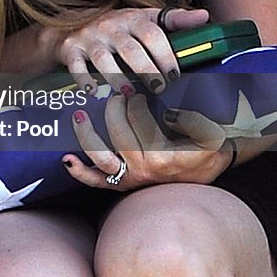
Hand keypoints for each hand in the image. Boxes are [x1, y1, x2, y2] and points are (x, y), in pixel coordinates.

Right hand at [52, 5, 208, 93]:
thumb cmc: (117, 27)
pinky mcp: (70, 49)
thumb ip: (175, 19)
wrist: (72, 25)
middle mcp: (111, 26)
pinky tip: (93, 92)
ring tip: (130, 94)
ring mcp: (90, 37)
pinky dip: (84, 79)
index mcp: (132, 18)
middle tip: (159, 89)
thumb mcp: (144, 17)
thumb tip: (205, 16)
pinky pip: (76, 65)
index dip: (165, 55)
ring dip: (117, 77)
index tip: (176, 75)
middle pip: (130, 49)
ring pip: (103, 58)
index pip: (152, 34)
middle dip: (147, 70)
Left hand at [63, 90, 233, 190]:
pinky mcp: (122, 184)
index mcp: (164, 156)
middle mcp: (145, 169)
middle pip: (118, 133)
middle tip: (119, 93)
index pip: (141, 120)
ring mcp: (131, 178)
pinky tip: (66, 159)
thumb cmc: (208, 148)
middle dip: (115, 108)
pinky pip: (97, 182)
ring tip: (79, 115)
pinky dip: (80, 172)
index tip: (140, 92)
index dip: (138, 101)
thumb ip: (193, 121)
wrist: (207, 171)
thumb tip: (167, 114)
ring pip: (101, 157)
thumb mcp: (210, 133)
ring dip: (86, 135)